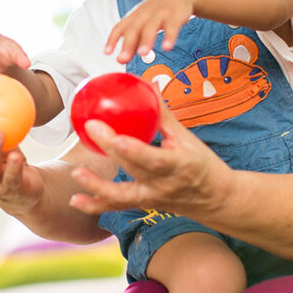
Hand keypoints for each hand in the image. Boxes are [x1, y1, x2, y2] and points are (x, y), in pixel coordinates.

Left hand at [67, 103, 235, 216]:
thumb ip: (164, 114)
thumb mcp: (188, 138)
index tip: (113, 132)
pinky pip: (118, 206)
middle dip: (109, 149)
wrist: (217, 200)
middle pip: (132, 168)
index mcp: (178, 165)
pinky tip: (76, 200)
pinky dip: (96, 205)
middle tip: (89, 128)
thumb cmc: (204, 164)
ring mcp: (153, 198)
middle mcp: (163, 185)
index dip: (131, 148)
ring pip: (121, 196)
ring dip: (96, 186)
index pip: (152, 158)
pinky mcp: (144, 206)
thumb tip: (149, 85)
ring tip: (76, 173)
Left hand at [105, 0, 194, 62]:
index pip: (120, 27)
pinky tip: (167, 47)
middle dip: (127, 44)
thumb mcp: (143, 23)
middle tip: (122, 59)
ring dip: (146, 40)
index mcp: (135, 17)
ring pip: (151, 27)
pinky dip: (169, 36)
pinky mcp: (175, 15)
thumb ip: (134, 41)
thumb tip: (121, 60)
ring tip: (143, 53)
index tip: (106, 52)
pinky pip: (172, 26)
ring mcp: (160, 14)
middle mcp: (145, 14)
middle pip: (134, 28)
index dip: (112, 39)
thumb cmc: (157, 11)